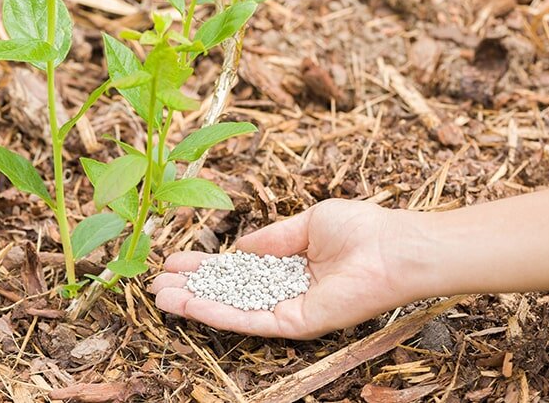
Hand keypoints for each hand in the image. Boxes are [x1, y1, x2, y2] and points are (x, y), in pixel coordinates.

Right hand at [151, 199, 418, 338]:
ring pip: (230, 311)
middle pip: (227, 292)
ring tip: (158, 297)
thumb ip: (271, 239)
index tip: (174, 260)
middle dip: (191, 287)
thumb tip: (239, 247)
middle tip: (156, 282)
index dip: (205, 266)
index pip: (237, 270)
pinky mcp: (294, 324)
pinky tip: (188, 305)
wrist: (393, 248)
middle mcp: (285, 291)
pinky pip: (248, 321)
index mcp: (288, 266)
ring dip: (193, 304)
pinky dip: (216, 314)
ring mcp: (287, 310)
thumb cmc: (361, 230)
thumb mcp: (306, 224)